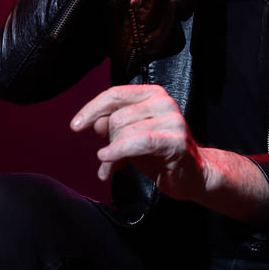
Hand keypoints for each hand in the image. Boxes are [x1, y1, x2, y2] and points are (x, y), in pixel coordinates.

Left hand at [71, 84, 208, 202]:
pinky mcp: (175, 142)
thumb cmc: (159, 154)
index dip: (92, 109)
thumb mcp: (129, 136)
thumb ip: (111, 126)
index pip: (115, 94)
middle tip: (107, 159)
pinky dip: (119, 151)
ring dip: (112, 154)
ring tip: (112, 168)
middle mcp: (164, 103)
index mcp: (152, 94)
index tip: (76, 126)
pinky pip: (139, 142)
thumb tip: (93, 122)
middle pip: (117, 117)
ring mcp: (172, 121)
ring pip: (124, 131)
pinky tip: (107, 159)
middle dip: (107, 141)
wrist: (192, 175)